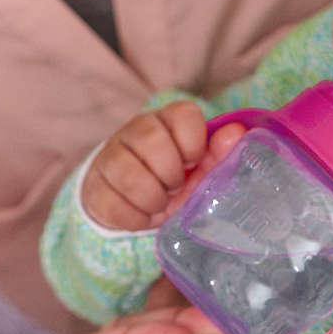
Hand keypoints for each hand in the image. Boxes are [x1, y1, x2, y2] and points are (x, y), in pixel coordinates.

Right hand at [81, 103, 245, 230]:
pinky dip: (134, 218)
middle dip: (170, 175)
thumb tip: (237, 133)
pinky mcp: (94, 185)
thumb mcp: (201, 173)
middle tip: (174, 187)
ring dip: (152, 198)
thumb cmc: (174, 184)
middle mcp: (136, 130)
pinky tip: (141, 214)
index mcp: (168, 120)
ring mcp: (111, 156)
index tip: (192, 163)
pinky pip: (113, 203)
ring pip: (128, 173)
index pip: (183, 115)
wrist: (134, 205)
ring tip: (159, 202)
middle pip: (151, 140)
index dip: (192, 145)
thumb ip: (220, 155)